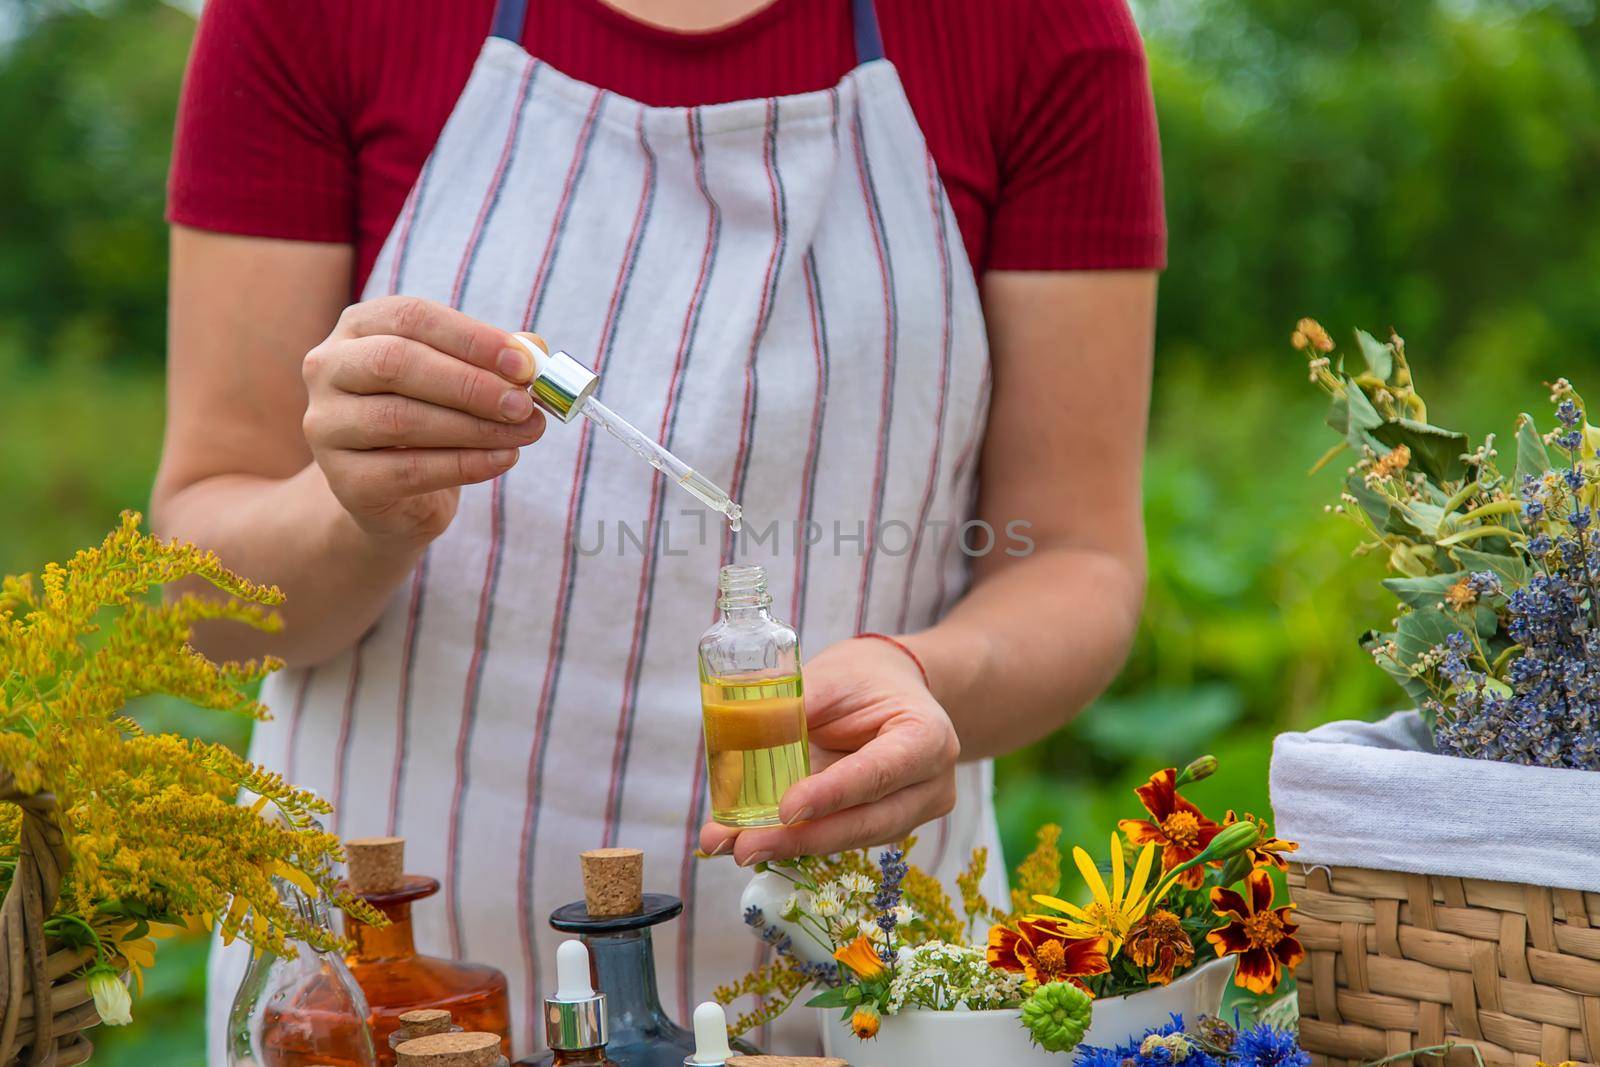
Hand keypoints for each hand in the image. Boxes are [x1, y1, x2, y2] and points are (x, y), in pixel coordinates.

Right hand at [301, 296, 546, 544]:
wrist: (395, 494)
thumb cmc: (432, 420)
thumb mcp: (463, 381)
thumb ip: (496, 361)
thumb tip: (535, 351)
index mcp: (359, 328)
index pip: (412, 317)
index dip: (472, 338)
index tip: (525, 363)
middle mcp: (329, 369)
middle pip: (396, 362)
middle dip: (470, 384)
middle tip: (523, 403)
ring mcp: (328, 426)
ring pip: (401, 419)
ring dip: (475, 427)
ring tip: (526, 433)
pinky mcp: (345, 481)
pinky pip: (409, 470)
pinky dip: (466, 465)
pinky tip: (505, 459)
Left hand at [699, 636, 960, 864]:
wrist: (893, 690)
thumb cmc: (863, 679)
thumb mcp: (831, 677)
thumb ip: (793, 709)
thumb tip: (737, 741)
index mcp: (927, 736)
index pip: (879, 772)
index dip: (832, 794)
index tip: (785, 809)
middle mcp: (930, 784)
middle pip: (866, 822)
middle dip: (801, 837)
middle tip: (744, 846)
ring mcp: (913, 812)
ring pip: (851, 838)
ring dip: (791, 845)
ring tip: (737, 845)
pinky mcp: (886, 827)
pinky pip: (841, 838)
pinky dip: (798, 839)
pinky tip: (757, 840)